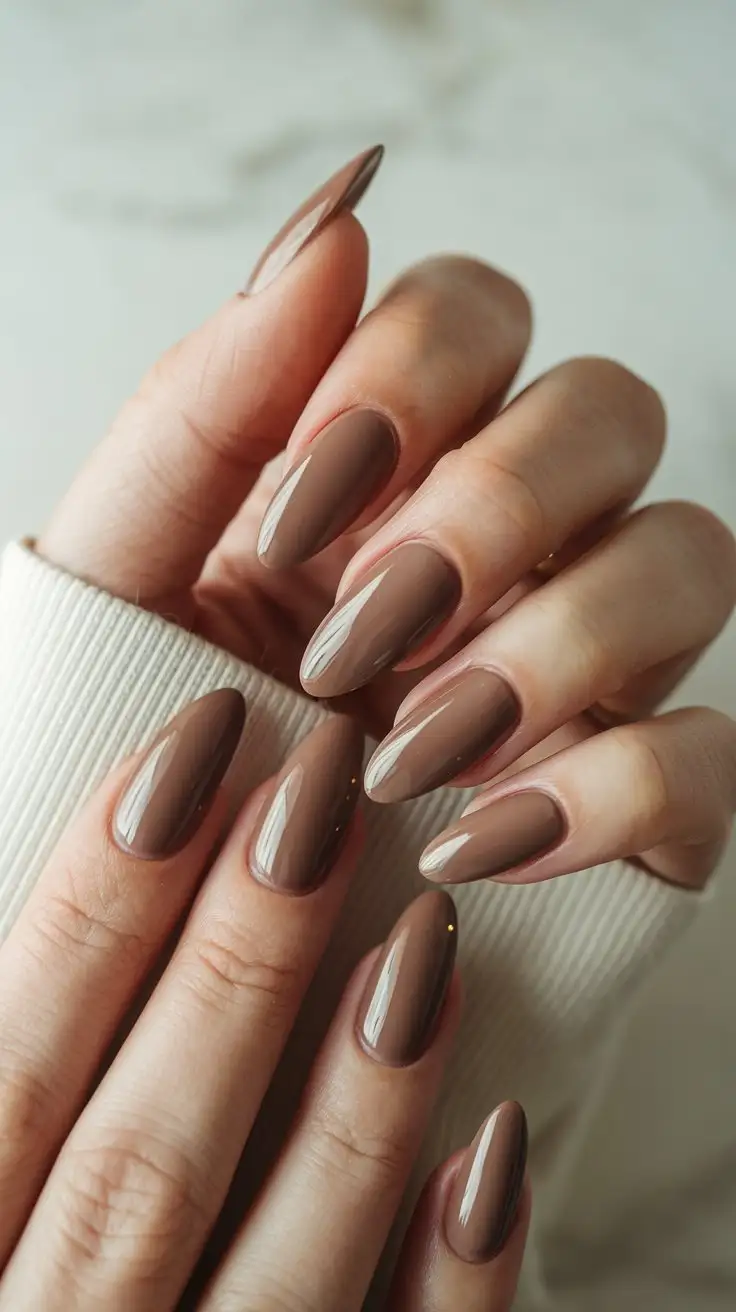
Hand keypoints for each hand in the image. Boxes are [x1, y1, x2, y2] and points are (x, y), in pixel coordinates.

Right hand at [0, 690, 527, 1309]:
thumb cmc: (15, 1264)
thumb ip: (6, 1084)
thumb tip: (73, 930)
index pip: (5, 1076)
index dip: (88, 905)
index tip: (180, 754)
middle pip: (137, 1163)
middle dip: (227, 966)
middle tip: (317, 794)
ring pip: (271, 1284)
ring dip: (352, 1108)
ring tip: (422, 940)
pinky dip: (447, 1292)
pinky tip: (492, 1156)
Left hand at [39, 145, 735, 889]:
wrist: (165, 935)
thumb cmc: (148, 737)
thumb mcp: (128, 573)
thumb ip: (208, 398)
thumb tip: (336, 218)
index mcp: (389, 464)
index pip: (476, 315)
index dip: (410, 377)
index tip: (300, 508)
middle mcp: (514, 541)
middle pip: (607, 409)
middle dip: (495, 504)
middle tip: (361, 629)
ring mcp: (593, 663)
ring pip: (689, 556)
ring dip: (556, 642)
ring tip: (409, 747)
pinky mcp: (641, 799)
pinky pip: (705, 754)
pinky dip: (604, 791)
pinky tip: (472, 840)